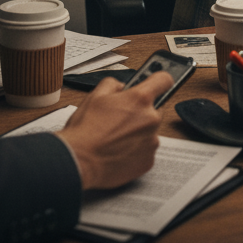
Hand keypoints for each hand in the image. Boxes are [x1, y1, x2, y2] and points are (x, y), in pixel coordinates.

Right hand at [59, 73, 167, 190]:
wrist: (78, 162)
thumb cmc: (85, 131)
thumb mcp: (95, 96)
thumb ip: (113, 84)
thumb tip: (121, 87)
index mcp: (140, 99)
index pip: (164, 80)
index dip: (158, 81)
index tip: (156, 84)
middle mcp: (151, 119)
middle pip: (155, 109)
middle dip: (141, 112)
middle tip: (121, 120)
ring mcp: (151, 142)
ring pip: (149, 132)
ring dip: (137, 133)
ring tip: (115, 139)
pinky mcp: (148, 161)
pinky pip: (145, 151)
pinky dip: (135, 151)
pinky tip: (118, 152)